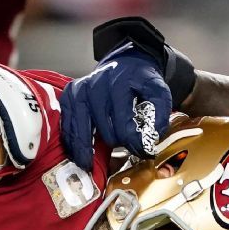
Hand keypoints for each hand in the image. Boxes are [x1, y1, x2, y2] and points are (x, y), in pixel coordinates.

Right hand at [59, 46, 171, 168]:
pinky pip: (67, 126)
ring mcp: (80, 91)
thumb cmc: (140, 80)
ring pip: (81, 132)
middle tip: (126, 145)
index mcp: (118, 85)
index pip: (124, 127)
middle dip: (118, 144)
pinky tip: (78, 153)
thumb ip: (161, 112)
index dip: (135, 144)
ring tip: (89, 166)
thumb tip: (154, 136)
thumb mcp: (158, 90)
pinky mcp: (69, 96)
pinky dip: (72, 142)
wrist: (125, 63)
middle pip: (106, 133)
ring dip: (87, 151)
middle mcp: (96, 87)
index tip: (143, 152)